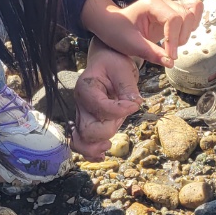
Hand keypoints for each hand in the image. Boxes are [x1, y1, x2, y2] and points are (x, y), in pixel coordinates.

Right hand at [71, 40, 141, 158]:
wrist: (105, 62)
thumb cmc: (113, 62)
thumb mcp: (123, 69)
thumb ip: (127, 87)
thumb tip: (134, 104)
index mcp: (86, 88)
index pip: (100, 107)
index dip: (120, 110)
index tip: (135, 103)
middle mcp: (81, 103)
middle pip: (87, 129)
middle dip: (107, 131)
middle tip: (120, 120)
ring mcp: (82, 114)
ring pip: (81, 139)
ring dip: (95, 146)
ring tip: (108, 146)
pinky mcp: (88, 121)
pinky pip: (83, 141)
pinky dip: (90, 151)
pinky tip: (102, 153)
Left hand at [80, 0, 202, 66]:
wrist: (111, 24)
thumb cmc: (117, 31)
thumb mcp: (131, 45)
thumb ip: (152, 53)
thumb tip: (171, 63)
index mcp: (151, 4)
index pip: (173, 19)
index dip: (174, 39)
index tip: (170, 56)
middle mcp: (163, 1)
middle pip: (186, 16)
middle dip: (181, 38)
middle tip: (169, 52)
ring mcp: (169, 5)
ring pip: (191, 14)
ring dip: (187, 33)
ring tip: (173, 44)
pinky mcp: (173, 12)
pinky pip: (193, 12)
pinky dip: (192, 24)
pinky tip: (181, 36)